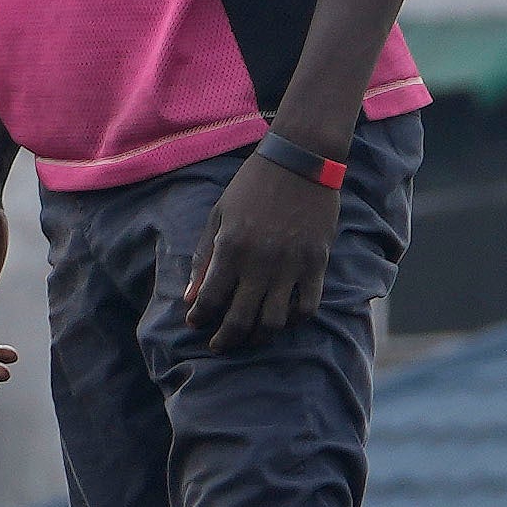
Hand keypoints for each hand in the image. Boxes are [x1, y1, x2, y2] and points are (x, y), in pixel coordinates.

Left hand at [179, 141, 342, 350]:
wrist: (300, 160)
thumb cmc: (252, 186)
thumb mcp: (219, 215)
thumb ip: (203, 257)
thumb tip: (189, 297)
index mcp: (231, 247)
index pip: (209, 299)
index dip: (199, 318)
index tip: (195, 324)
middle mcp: (260, 261)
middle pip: (240, 319)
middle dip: (225, 339)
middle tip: (218, 345)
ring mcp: (291, 265)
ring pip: (274, 322)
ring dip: (259, 336)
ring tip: (250, 337)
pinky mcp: (317, 263)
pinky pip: (307, 307)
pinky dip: (295, 321)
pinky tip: (284, 320)